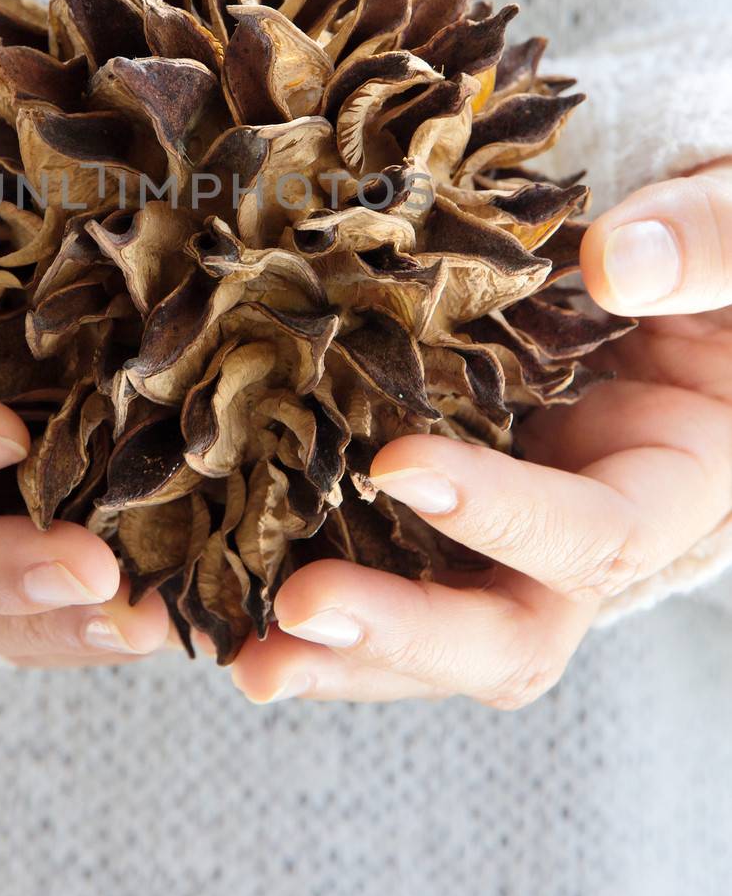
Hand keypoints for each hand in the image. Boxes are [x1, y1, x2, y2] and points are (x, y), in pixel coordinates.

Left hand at [231, 161, 731, 705]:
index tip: (401, 470)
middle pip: (506, 632)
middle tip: (291, 616)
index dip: (506, 515)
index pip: (598, 536)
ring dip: (338, 648)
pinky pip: (380, 558)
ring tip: (236, 651)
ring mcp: (508, 527)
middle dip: (400, 635)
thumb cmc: (731, 249)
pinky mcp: (443, 499)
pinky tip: (214, 584)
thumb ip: (713, 244)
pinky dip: (302, 574)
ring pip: (431, 626)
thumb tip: (612, 264)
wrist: (692, 264)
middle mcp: (587, 533)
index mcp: (675, 482)